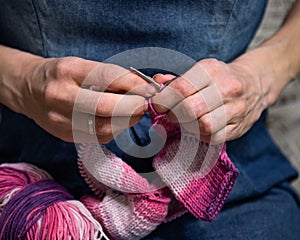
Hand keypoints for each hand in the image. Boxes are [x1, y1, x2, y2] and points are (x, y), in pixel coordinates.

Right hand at [21, 57, 155, 142]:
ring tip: (135, 112)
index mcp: (68, 71)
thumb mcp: (83, 65)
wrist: (28, 90)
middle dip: (133, 106)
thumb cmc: (61, 75)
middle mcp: (61, 96)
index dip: (133, 84)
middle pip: (105, 107)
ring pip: (104, 128)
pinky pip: (98, 137)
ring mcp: (60, 120)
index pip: (107, 77)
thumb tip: (143, 88)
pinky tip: (120, 120)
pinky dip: (116, 129)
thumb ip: (111, 76)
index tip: (150, 88)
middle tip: (145, 103)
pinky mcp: (65, 135)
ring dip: (127, 121)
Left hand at [152, 58, 267, 143]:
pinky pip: (214, 137)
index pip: (182, 88)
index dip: (164, 100)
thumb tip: (156, 82)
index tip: (158, 105)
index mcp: (212, 70)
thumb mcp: (201, 70)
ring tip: (186, 121)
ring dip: (188, 126)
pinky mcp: (240, 127)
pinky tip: (200, 128)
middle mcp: (226, 88)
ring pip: (204, 125)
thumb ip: (177, 80)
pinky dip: (202, 135)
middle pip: (191, 108)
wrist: (256, 82)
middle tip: (170, 114)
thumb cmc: (221, 77)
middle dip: (174, 114)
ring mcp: (236, 109)